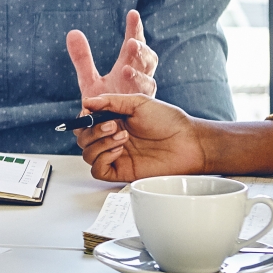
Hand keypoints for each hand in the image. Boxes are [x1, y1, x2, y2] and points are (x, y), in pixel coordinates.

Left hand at [67, 9, 156, 106]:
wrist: (112, 134)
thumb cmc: (106, 105)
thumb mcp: (91, 81)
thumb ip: (83, 59)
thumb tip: (72, 32)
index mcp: (130, 67)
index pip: (135, 44)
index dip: (135, 29)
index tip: (133, 14)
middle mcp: (140, 78)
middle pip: (146, 59)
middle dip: (139, 51)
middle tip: (131, 43)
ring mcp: (143, 95)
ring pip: (148, 80)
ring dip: (137, 74)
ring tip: (125, 69)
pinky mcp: (143, 110)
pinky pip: (144, 100)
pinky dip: (137, 92)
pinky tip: (127, 86)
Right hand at [73, 91, 207, 182]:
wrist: (188, 142)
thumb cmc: (168, 121)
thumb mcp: (138, 103)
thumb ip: (110, 102)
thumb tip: (86, 102)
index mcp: (114, 120)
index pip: (86, 122)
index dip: (83, 118)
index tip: (89, 113)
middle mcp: (112, 138)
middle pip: (83, 139)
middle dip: (93, 131)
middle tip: (113, 126)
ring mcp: (116, 155)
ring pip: (87, 154)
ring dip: (99, 143)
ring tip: (122, 136)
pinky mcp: (122, 170)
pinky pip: (97, 170)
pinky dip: (101, 159)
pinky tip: (118, 150)